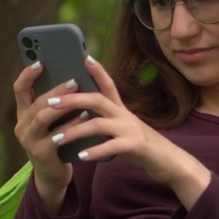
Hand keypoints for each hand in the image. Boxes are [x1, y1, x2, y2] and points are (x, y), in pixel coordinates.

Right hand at [12, 62, 91, 205]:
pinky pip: (56, 136)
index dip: (28, 74)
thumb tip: (74, 75)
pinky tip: (85, 117)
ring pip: (43, 117)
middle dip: (55, 90)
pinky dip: (71, 125)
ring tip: (80, 96)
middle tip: (74, 80)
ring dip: (63, 105)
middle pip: (36, 102)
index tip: (41, 61)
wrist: (53, 174)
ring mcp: (29, 140)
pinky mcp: (40, 154)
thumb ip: (57, 102)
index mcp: (24, 113)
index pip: (19, 89)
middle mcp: (22, 125)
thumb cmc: (57, 141)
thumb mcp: (53, 121)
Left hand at [45, 57, 211, 205]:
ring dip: (74, 131)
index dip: (97, 70)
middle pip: (96, 100)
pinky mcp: (134, 145)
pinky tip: (80, 157)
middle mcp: (124, 115)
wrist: (168, 161)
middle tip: (50, 102)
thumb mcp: (122, 128)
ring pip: (97, 124)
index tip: (84, 57)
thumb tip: (80, 116)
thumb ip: (105, 121)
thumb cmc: (140, 146)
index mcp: (120, 109)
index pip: (108, 84)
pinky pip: (110, 147)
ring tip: (55, 138)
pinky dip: (94, 151)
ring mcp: (130, 129)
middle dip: (72, 99)